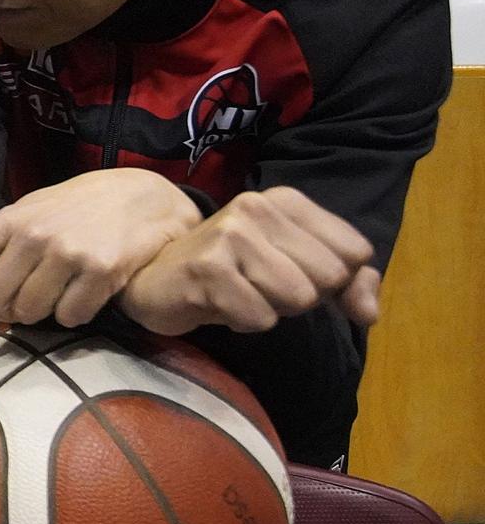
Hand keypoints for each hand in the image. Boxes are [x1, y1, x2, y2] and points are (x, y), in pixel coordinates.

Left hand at [0, 171, 201, 330]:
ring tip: (60, 290)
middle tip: (26, 302)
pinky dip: (75, 313)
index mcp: (9, 220)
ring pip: (30, 313)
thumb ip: (0, 255)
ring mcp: (67, 253)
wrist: (146, 195)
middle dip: (5, 311)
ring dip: (42, 312)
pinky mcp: (101, 270)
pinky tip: (85, 292)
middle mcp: (34, 235)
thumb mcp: (33, 214)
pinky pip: (70, 317)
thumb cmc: (81, 209)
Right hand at [118, 186, 380, 335]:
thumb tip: (368, 313)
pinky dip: (245, 322)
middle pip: (330, 277)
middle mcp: (257, 207)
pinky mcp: (208, 269)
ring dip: (273, 309)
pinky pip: (261, 317)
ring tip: (241, 295)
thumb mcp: (294, 269)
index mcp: (285, 200)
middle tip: (260, 287)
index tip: (294, 276)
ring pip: (298, 298)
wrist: (154, 281)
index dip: (335, 280)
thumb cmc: (230, 275)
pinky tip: (220, 305)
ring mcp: (230, 235)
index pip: (356, 253)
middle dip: (302, 296)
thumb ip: (347, 285)